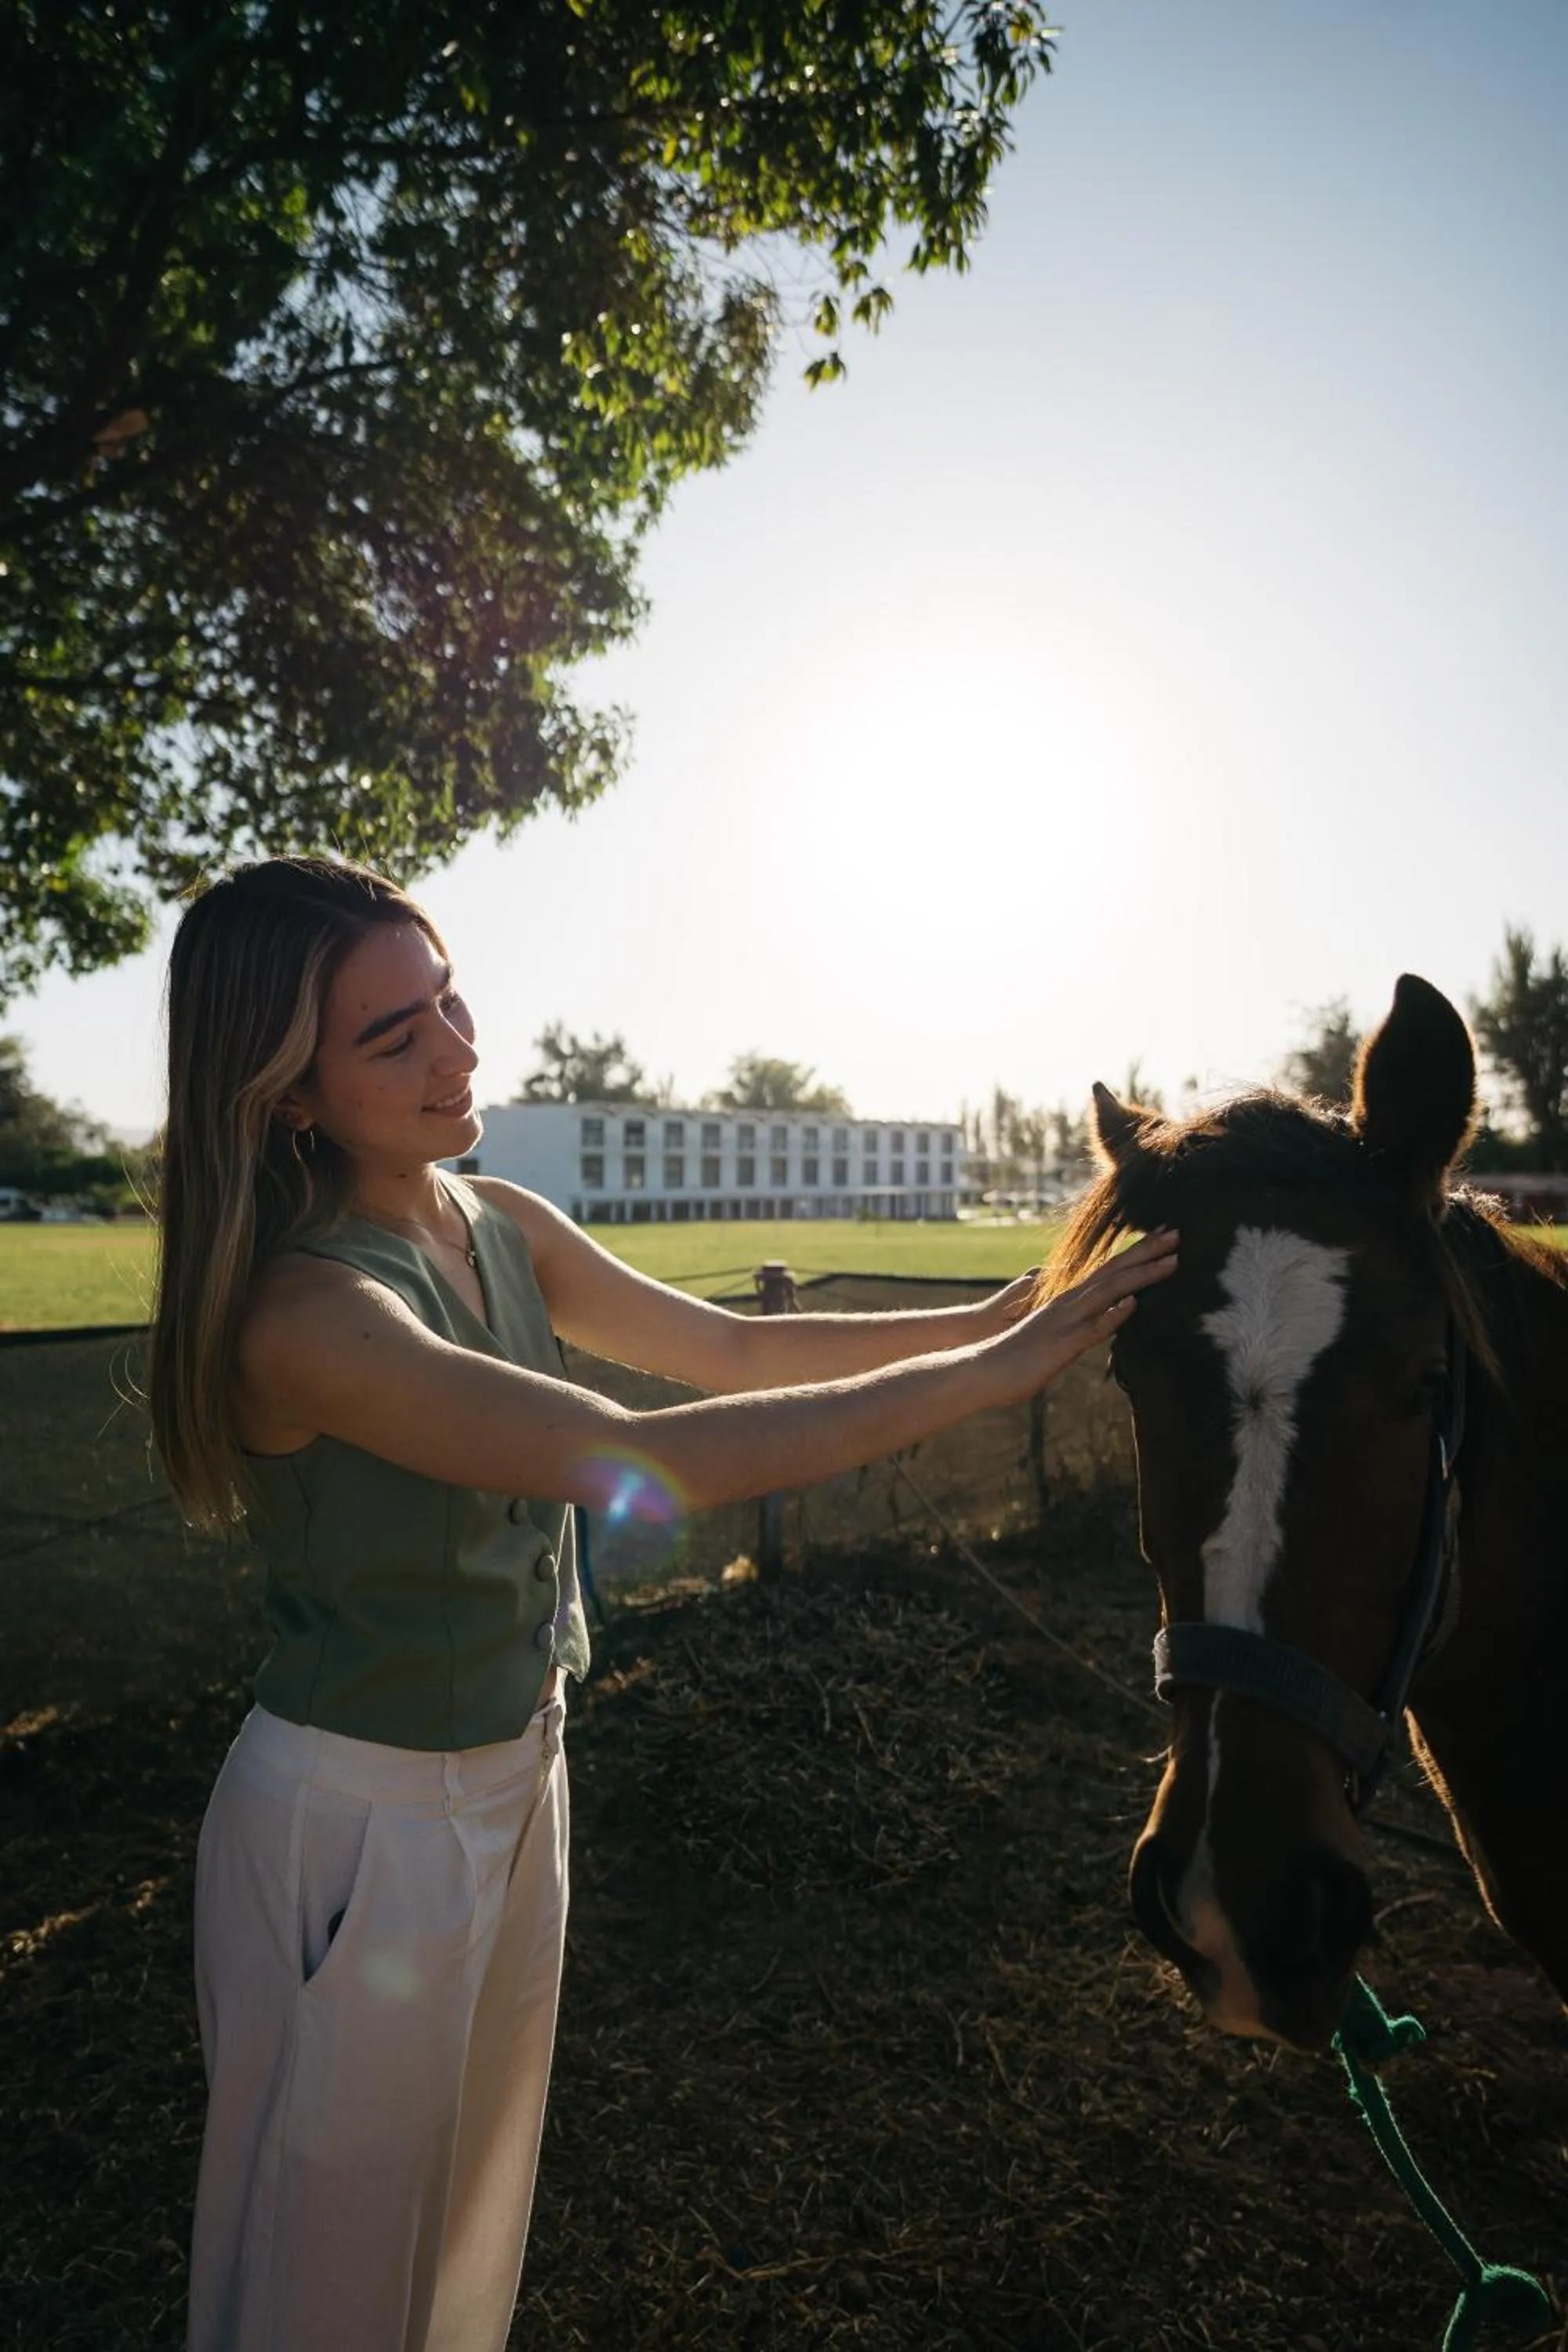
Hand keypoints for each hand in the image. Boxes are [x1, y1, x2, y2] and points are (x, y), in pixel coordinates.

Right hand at [989, 1228, 1177, 1400]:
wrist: (984, 1370)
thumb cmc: (1017, 1357)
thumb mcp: (1053, 1334)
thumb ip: (1076, 1323)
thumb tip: (1098, 1317)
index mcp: (1068, 1300)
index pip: (1108, 1271)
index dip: (1136, 1253)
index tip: (1161, 1238)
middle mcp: (1069, 1303)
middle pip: (1114, 1271)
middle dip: (1147, 1252)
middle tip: (1176, 1232)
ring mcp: (1066, 1321)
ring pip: (1109, 1291)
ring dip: (1141, 1275)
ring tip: (1172, 1259)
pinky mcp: (1061, 1344)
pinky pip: (1090, 1329)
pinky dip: (1113, 1316)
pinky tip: (1133, 1305)